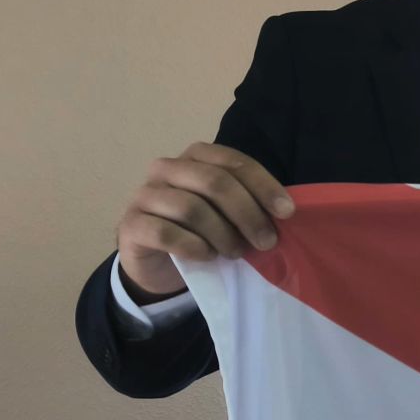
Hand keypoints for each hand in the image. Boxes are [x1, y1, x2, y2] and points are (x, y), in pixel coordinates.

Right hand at [115, 143, 294, 298]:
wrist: (158, 263)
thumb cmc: (201, 231)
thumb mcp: (228, 214)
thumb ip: (250, 205)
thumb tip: (284, 213)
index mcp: (196, 157)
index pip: (234, 162)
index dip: (264, 186)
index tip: (287, 212)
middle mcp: (167, 168)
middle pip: (214, 182)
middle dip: (247, 213)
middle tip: (267, 241)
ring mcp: (145, 194)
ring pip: (192, 208)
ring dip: (222, 234)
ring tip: (236, 253)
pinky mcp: (131, 224)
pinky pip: (166, 232)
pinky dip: (194, 246)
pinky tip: (207, 256)